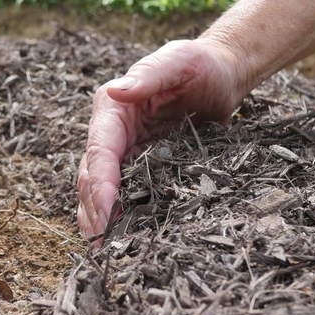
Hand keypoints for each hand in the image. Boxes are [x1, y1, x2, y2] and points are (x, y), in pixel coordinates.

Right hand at [77, 37, 248, 244]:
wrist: (221, 75)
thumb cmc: (199, 65)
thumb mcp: (177, 62)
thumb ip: (148, 76)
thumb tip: (115, 90)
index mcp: (112, 110)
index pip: (99, 152)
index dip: (100, 186)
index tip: (105, 215)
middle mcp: (111, 132)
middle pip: (93, 177)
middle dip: (95, 211)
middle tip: (102, 247)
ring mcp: (124, 151)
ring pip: (102, 191)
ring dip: (100, 220)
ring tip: (105, 253)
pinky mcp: (140, 165)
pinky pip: (126, 194)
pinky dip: (121, 217)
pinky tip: (124, 241)